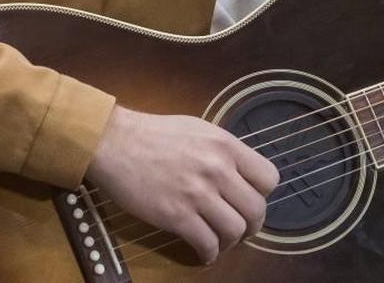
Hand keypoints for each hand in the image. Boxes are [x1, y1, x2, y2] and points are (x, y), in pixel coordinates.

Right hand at [87, 105, 279, 264]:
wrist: (115, 142)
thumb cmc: (154, 134)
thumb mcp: (198, 130)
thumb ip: (222, 151)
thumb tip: (239, 173)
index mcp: (226, 145)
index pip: (269, 178)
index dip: (262, 193)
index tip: (249, 199)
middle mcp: (218, 169)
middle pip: (257, 210)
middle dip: (252, 225)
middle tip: (239, 227)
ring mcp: (198, 194)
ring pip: (235, 231)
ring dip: (230, 241)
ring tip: (219, 239)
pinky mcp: (177, 216)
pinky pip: (207, 244)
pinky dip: (208, 253)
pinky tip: (202, 250)